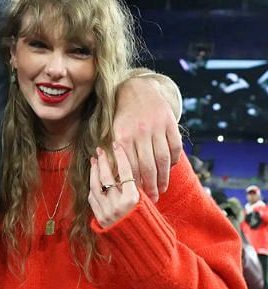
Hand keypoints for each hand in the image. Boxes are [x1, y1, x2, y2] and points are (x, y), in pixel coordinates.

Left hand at [89, 145, 140, 227]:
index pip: (126, 172)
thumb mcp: (147, 204)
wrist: (140, 245)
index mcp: (134, 199)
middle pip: (107, 176)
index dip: (121, 157)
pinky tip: (93, 178)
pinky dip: (92, 186)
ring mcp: (106, 211)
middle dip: (103, 161)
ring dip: (94, 171)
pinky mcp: (99, 217)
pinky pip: (92, 198)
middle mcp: (118, 204)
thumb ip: (138, 188)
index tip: (117, 145)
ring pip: (96, 186)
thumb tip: (131, 168)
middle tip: (100, 149)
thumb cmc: (148, 222)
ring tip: (95, 160)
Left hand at [113, 76, 182, 201]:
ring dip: (163, 177)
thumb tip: (115, 177)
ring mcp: (157, 127)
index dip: (134, 183)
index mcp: (122, 135)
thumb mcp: (113, 131)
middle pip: (148, 165)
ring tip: (162, 189)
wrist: (138, 89)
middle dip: (150, 185)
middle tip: (152, 199)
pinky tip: (170, 170)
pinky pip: (175, 147)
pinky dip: (173, 160)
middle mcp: (140, 132)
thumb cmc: (122, 116)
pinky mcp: (170, 123)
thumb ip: (115, 152)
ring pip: (163, 158)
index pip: (130, 166)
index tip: (135, 197)